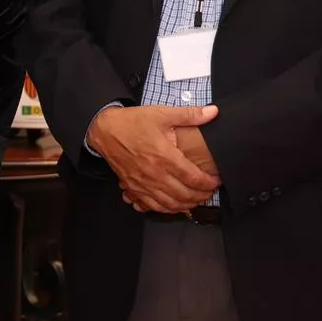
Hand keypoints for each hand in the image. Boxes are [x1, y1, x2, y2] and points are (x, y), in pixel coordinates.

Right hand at [89, 104, 220, 213]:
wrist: (105, 130)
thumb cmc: (133, 122)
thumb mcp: (162, 114)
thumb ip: (190, 115)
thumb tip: (213, 112)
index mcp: (164, 156)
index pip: (194, 178)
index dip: (209, 183)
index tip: (216, 181)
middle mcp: (154, 174)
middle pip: (184, 195)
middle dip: (201, 197)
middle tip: (209, 193)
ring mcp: (142, 183)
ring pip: (170, 204)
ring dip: (186, 205)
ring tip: (196, 200)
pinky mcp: (133, 187)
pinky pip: (152, 206)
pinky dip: (166, 209)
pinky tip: (174, 205)